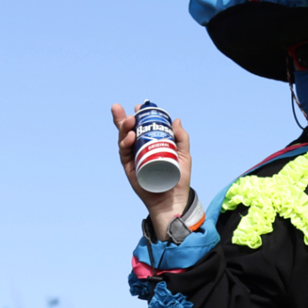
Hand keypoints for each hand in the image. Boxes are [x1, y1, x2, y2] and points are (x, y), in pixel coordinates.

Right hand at [111, 102, 192, 235]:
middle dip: (123, 119)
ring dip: (124, 128)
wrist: (173, 200)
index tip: (139, 107)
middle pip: (128, 131)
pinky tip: (129, 136)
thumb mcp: (185, 156)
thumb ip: (182, 138)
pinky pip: (124, 154)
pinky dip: (125, 144)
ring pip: (124, 140)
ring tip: (130, 121)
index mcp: (151, 145)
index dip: (139, 116)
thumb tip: (176, 120)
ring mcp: (133, 159)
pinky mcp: (130, 168)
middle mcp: (139, 150)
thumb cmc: (179, 179)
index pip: (142, 128)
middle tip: (128, 112)